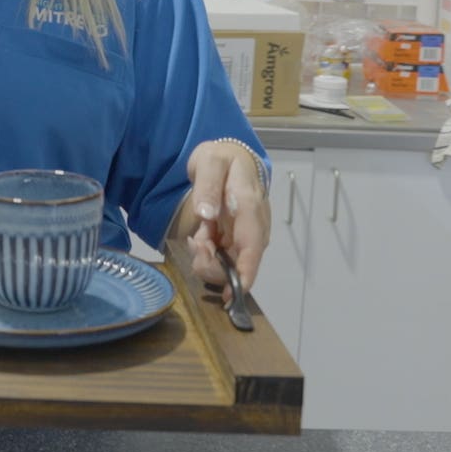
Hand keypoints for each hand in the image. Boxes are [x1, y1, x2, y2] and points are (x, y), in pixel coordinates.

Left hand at [184, 141, 269, 304]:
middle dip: (212, 264)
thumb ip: (207, 185)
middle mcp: (253, 226)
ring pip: (229, 264)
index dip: (244, 275)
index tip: (232, 295)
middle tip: (197, 241)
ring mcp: (246, 235)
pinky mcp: (238, 239)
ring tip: (199, 234)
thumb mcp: (210, 162)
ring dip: (208, 258)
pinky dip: (209, 254)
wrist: (231, 156)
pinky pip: (224, 257)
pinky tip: (203, 237)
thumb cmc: (222, 158)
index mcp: (249, 208)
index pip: (252, 249)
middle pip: (238, 264)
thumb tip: (207, 214)